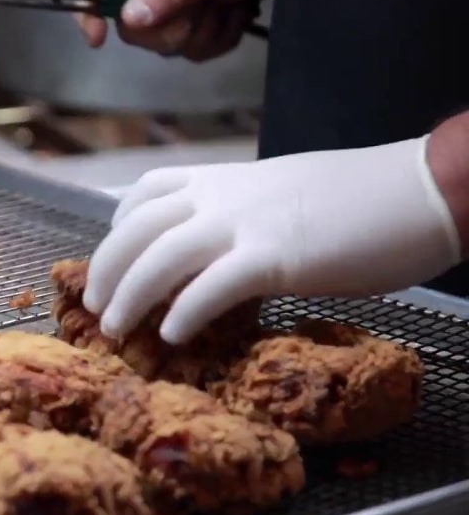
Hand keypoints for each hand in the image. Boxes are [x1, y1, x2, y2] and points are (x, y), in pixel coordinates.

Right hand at [76, 0, 274, 61]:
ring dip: (205, 33)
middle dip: (173, 29)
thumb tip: (129, 18)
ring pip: (168, 43)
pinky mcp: (203, 14)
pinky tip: (239, 11)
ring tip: (230, 4)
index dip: (88, 12)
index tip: (97, 38)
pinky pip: (195, 48)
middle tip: (204, 7)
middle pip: (133, 26)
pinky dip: (222, 37)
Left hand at [82, 137, 461, 344]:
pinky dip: (184, 311)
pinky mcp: (276, 256)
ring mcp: (246, 223)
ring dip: (130, 296)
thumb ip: (239, 214)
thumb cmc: (359, 198)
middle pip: (137, 228)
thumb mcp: (280, 193)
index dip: (117, 227)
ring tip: (116, 330)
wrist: (419, 190)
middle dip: (107, 269)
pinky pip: (213, 286)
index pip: (145, 192)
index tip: (109, 258)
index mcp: (223, 179)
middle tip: (95, 308)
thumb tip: (218, 247)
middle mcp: (223, 196)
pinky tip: (171, 335)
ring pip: (161, 256)